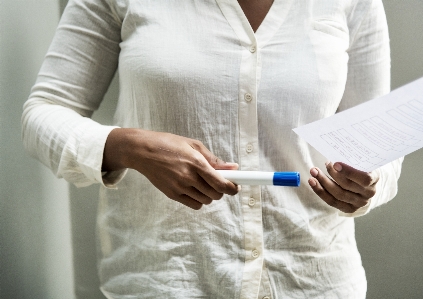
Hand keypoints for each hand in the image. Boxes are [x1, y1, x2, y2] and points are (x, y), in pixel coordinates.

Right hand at [103, 128, 238, 209]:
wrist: (142, 151)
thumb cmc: (168, 144)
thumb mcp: (193, 145)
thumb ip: (214, 159)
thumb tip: (233, 167)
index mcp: (196, 162)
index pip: (221, 183)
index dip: (232, 188)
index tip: (236, 186)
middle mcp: (189, 177)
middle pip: (215, 194)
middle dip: (222, 190)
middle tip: (220, 182)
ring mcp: (180, 188)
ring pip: (206, 201)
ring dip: (210, 195)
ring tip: (204, 184)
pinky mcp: (172, 195)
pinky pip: (194, 205)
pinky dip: (199, 200)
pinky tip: (195, 190)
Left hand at [308, 162, 378, 213]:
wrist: (367, 185)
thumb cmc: (360, 168)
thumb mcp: (361, 161)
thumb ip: (352, 159)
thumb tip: (334, 152)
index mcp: (374, 179)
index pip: (364, 178)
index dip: (349, 172)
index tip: (335, 164)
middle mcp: (368, 193)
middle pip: (347, 186)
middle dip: (330, 175)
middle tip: (316, 168)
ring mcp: (359, 202)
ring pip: (338, 195)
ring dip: (322, 183)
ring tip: (313, 173)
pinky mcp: (349, 209)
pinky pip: (332, 201)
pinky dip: (321, 192)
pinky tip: (313, 182)